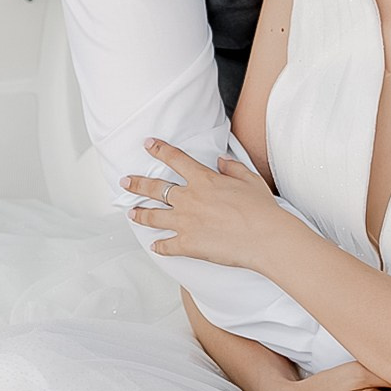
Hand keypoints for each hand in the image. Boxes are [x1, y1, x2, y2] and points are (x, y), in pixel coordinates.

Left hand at [125, 139, 301, 271]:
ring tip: (131, 213)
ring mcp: (185, 222)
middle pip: (155, 188)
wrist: (265, 237)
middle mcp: (189, 198)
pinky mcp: (187, 244)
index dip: (159, 149)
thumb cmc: (262, 209)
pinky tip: (154, 246)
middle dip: (137, 183)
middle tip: (125, 182)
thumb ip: (232, 168)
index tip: (148, 144)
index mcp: (203, 180)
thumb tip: (221, 161)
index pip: (175, 159)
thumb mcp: (250, 180)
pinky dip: (159, 246)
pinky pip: (166, 245)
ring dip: (140, 214)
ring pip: (153, 216)